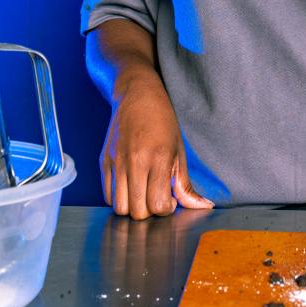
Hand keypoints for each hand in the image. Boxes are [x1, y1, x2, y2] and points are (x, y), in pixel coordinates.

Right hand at [100, 73, 213, 219]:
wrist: (137, 94)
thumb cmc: (162, 120)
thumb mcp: (179, 150)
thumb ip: (186, 184)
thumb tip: (202, 206)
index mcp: (157, 158)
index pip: (157, 205)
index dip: (166, 209)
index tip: (170, 198)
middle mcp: (134, 162)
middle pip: (137, 212)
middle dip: (149, 211)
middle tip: (156, 196)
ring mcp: (116, 162)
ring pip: (119, 208)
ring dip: (133, 207)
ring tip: (143, 192)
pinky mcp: (103, 161)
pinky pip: (107, 195)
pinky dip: (119, 198)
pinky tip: (131, 186)